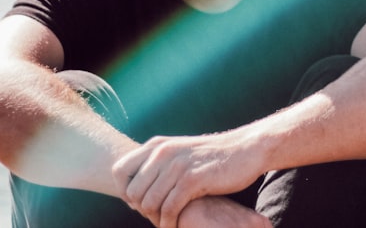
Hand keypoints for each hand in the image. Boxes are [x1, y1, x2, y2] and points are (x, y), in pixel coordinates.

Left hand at [113, 132, 264, 227]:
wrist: (246, 149)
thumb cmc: (212, 157)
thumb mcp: (180, 153)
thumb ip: (158, 164)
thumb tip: (133, 188)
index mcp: (157, 145)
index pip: (119, 171)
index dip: (124, 191)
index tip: (141, 201)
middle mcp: (163, 153)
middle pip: (132, 192)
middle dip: (142, 210)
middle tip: (158, 216)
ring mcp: (177, 165)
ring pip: (149, 203)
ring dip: (156, 219)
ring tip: (167, 222)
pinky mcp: (193, 180)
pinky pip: (169, 209)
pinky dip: (169, 223)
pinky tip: (176, 225)